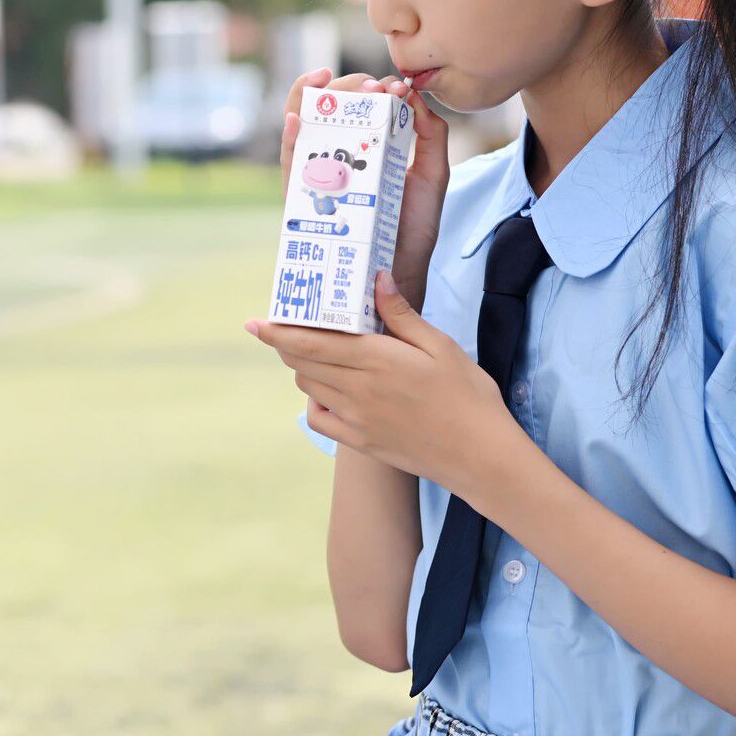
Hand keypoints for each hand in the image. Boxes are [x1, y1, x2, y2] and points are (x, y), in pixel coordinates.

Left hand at [247, 270, 526, 500]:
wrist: (481, 456)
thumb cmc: (467, 396)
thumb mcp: (440, 346)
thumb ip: (401, 314)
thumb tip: (377, 279)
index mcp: (376, 360)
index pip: (310, 341)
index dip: (277, 332)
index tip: (254, 323)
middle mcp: (357, 389)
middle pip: (302, 362)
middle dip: (288, 343)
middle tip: (288, 327)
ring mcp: (355, 419)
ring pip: (308, 386)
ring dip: (304, 367)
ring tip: (319, 352)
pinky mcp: (360, 442)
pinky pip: (319, 419)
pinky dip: (315, 401)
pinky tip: (330, 390)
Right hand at [278, 68, 449, 309]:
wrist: (397, 274)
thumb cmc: (413, 230)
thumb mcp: (433, 176)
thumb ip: (431, 136)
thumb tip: (414, 96)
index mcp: (368, 148)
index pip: (361, 105)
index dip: (372, 86)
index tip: (392, 84)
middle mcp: (339, 156)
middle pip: (331, 107)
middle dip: (348, 86)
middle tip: (371, 87)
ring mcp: (318, 173)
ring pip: (304, 123)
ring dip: (313, 96)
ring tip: (330, 83)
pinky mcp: (303, 195)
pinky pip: (288, 160)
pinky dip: (289, 133)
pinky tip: (298, 116)